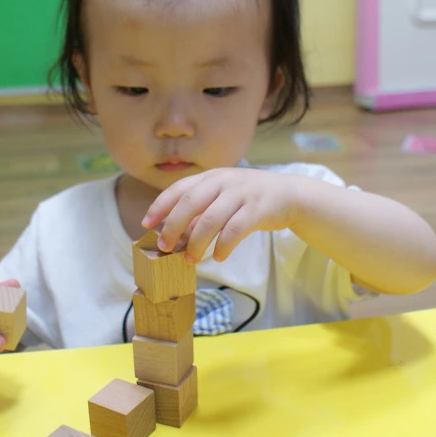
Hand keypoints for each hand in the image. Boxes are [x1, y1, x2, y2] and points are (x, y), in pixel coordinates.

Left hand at [143, 168, 303, 263]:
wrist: (289, 194)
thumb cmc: (249, 199)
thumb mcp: (223, 197)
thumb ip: (201, 212)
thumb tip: (176, 235)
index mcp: (211, 177)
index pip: (179, 189)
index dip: (160, 206)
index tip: (147, 224)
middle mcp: (223, 181)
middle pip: (190, 203)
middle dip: (173, 226)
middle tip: (165, 247)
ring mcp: (241, 193)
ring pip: (210, 220)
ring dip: (197, 243)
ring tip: (191, 259)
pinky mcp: (258, 209)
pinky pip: (234, 230)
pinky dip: (223, 247)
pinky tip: (218, 257)